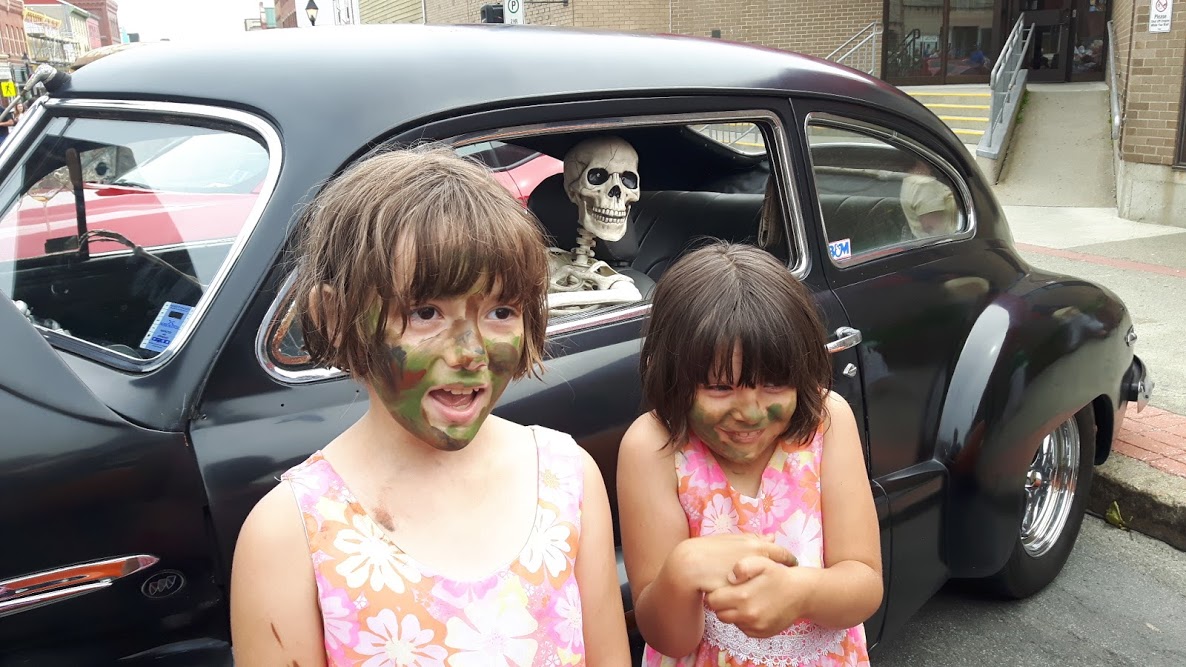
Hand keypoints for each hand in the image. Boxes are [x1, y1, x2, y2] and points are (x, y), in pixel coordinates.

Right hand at [672, 533, 796, 593]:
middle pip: (778, 572)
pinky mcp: (740, 594)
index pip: (782, 554)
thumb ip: (753, 539)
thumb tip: (773, 537)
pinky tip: (751, 601)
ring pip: (766, 587)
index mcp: (754, 545)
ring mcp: (749, 578)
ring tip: (766, 593)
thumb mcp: (730, 541)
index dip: (789, 560)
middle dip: (781, 577)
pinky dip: (754, 599)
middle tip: (781, 582)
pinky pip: (752, 598)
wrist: (687, 567)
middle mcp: (755, 560)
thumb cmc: (708, 551)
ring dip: (768, 590)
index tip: (794, 564)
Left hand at [705, 556, 813, 637]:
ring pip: (731, 622)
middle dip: (721, 604)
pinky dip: (744, 620)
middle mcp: (748, 615)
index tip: (721, 587)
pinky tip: (753, 608)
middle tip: (730, 594)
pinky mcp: (761, 634)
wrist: (802, 593)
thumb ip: (743, 566)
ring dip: (733, 612)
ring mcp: (755, 627)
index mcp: (743, 596)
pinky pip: (743, 629)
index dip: (714, 593)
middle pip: (719, 614)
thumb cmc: (779, 575)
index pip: (713, 600)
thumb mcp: (762, 562)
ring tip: (743, 599)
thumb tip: (729, 577)